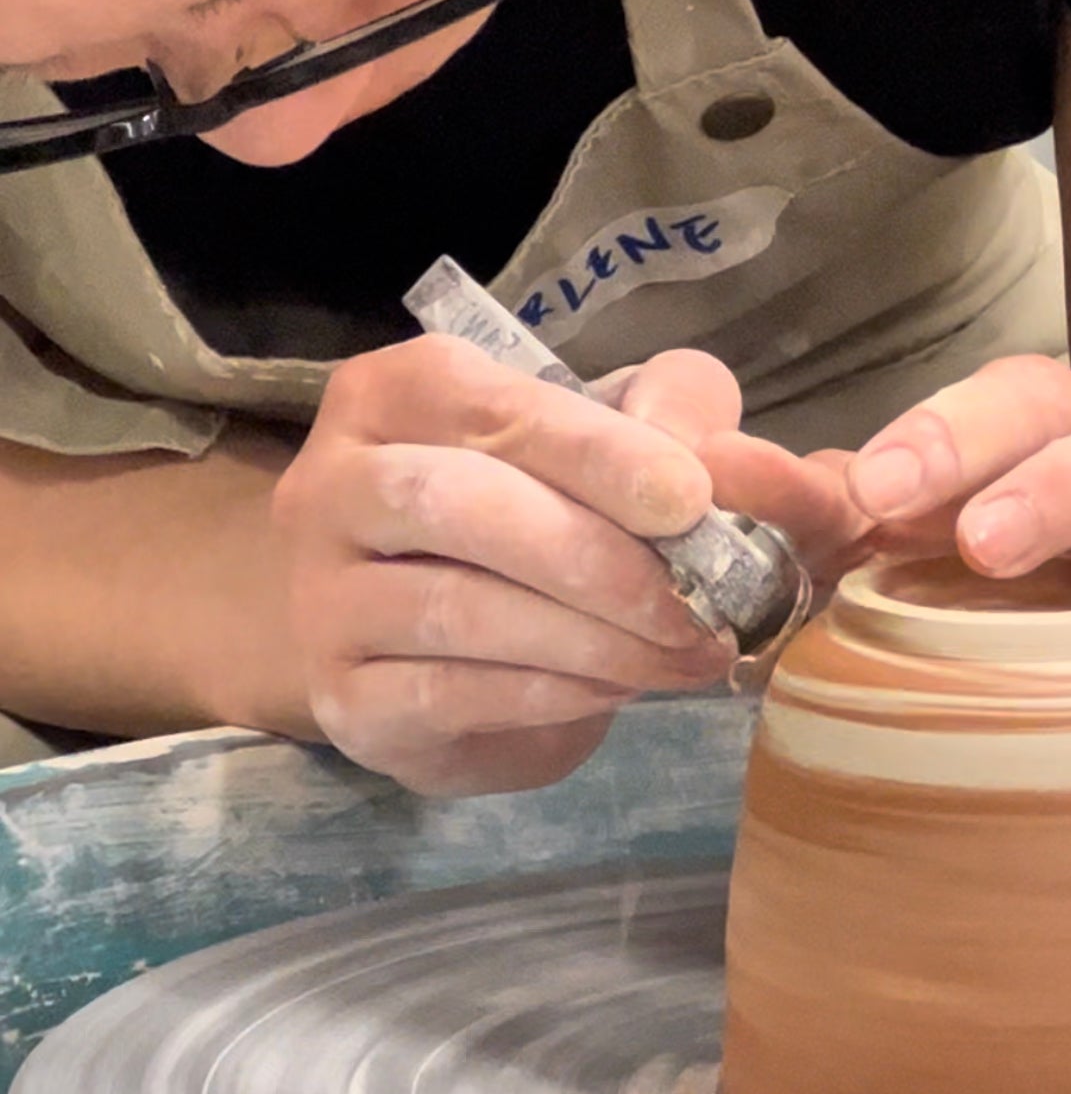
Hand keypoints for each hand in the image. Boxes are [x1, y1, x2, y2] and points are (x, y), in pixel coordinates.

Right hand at [271, 336, 737, 796]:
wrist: (458, 652)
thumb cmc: (537, 511)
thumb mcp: (611, 437)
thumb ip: (672, 414)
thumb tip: (730, 460)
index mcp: (391, 394)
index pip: (490, 406)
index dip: (595, 451)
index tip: (689, 498)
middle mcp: (329, 485)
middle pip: (452, 502)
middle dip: (592, 556)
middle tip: (696, 602)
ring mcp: (319, 598)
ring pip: (452, 608)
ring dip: (589, 637)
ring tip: (683, 655)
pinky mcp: (339, 700)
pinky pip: (446, 694)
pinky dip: (550, 693)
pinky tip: (618, 690)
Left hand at [838, 355, 1070, 763]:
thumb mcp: (965, 597)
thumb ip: (859, 546)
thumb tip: (753, 495)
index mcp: (1043, 451)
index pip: (984, 408)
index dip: (929, 432)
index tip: (864, 489)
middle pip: (1055, 402)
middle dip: (978, 441)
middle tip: (912, 510)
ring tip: (1003, 541)